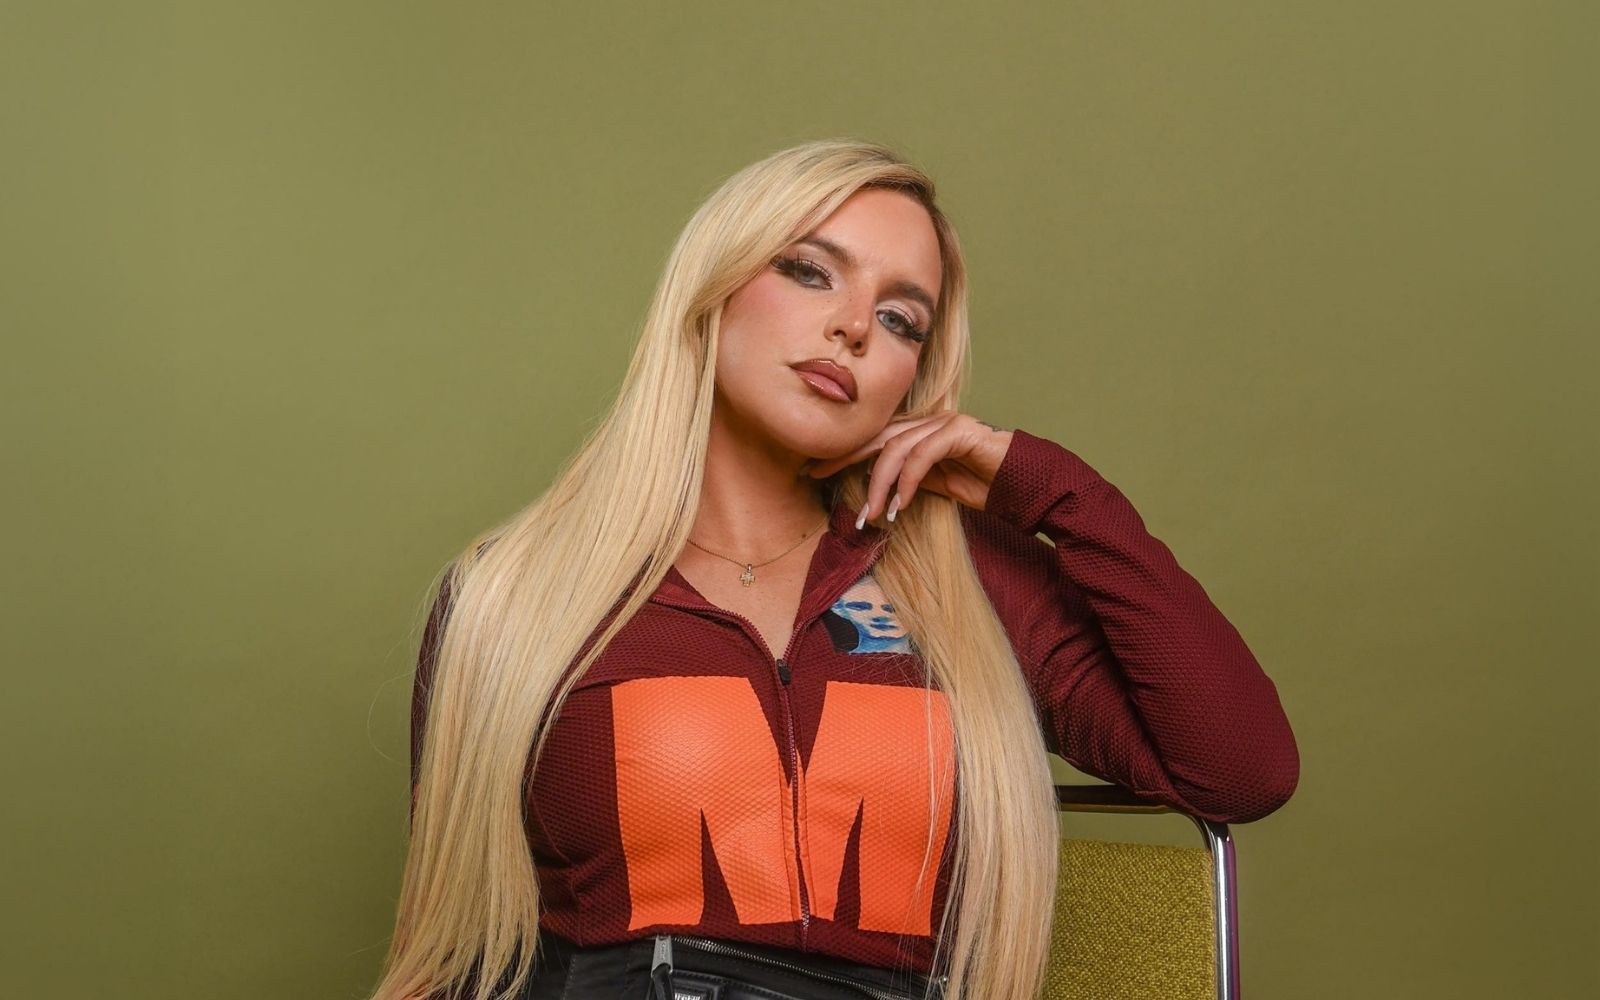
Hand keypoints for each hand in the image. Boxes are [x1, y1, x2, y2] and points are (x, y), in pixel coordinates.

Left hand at [805, 412, 1014, 525]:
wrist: (1024, 485)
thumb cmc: (985, 485)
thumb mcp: (938, 486)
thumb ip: (911, 479)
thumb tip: (881, 488)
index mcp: (921, 433)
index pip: (875, 439)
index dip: (844, 453)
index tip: (815, 470)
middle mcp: (929, 423)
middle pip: (878, 437)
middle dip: (845, 457)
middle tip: (818, 476)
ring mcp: (944, 423)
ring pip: (897, 448)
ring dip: (880, 484)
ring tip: (871, 515)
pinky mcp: (959, 432)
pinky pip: (922, 455)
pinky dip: (907, 481)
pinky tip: (900, 504)